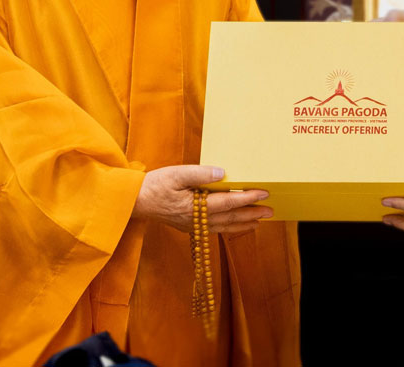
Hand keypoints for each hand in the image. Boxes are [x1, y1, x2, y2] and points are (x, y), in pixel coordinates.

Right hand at [132, 164, 272, 233]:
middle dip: (251, 214)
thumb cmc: (154, 185)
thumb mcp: (176, 173)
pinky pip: (215, 229)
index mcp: (194, 206)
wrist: (133, 202)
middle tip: (270, 211)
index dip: (247, 198)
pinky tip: (236, 225)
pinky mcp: (189, 226)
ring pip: (224, 227)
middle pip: (230, 219)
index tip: (264, 193)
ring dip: (243, 224)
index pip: (228, 202)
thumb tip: (222, 173)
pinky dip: (229, 228)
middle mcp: (196, 220)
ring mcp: (193, 226)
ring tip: (260, 221)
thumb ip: (200, 174)